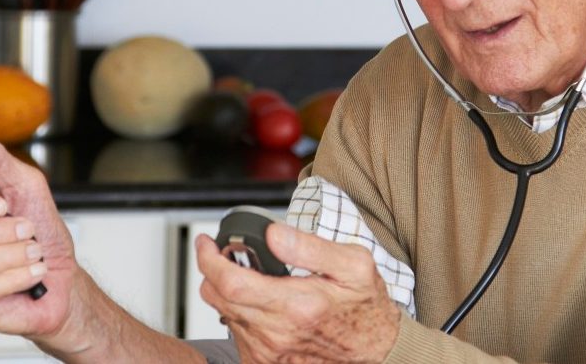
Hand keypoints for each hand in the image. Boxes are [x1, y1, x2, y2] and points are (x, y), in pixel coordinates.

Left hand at [195, 222, 400, 363]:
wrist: (378, 354)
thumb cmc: (366, 309)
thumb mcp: (353, 266)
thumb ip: (309, 247)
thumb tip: (272, 234)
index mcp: (295, 306)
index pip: (229, 282)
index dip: (208, 259)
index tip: (206, 243)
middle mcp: (276, 334)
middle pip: (217, 298)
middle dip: (213, 271)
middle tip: (226, 255)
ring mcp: (268, 354)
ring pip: (224, 315)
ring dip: (229, 293)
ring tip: (256, 281)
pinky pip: (236, 334)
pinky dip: (241, 315)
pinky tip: (265, 307)